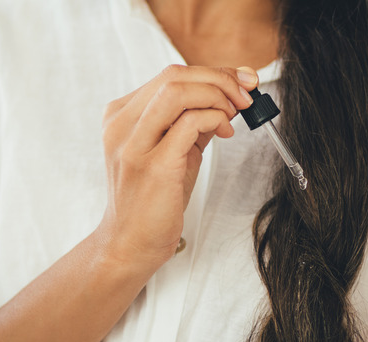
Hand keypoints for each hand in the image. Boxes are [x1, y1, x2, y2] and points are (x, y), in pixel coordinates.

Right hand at [97, 65, 258, 267]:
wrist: (129, 243)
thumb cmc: (150, 201)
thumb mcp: (172, 152)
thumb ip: (192, 123)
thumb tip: (228, 97)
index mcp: (121, 116)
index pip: (169, 77)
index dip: (212, 72)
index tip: (241, 80)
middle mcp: (121, 124)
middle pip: (174, 76)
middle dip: (219, 78)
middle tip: (246, 94)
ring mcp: (133, 143)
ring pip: (178, 90)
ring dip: (217, 94)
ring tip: (236, 111)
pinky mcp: (153, 164)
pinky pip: (189, 122)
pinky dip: (215, 118)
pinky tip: (225, 130)